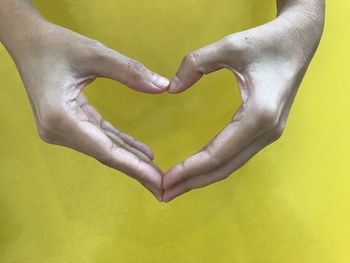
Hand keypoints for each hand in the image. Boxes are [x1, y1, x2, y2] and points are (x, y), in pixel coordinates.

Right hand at [7, 20, 168, 199]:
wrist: (27, 41)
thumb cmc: (55, 44)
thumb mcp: (94, 53)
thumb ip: (129, 71)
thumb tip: (162, 86)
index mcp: (60, 117)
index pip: (105, 150)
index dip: (133, 166)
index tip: (157, 181)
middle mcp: (58, 130)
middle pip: (106, 154)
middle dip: (136, 170)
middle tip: (162, 187)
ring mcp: (62, 129)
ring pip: (105, 148)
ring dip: (131, 159)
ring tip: (157, 174)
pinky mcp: (69, 123)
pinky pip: (101, 137)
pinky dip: (122, 144)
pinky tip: (142, 153)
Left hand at [162, 8, 323, 200]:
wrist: (299, 41)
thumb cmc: (267, 43)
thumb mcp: (229, 45)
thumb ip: (195, 63)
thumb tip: (171, 88)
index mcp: (258, 115)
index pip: (218, 153)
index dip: (190, 169)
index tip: (166, 179)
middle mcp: (266, 131)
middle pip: (224, 167)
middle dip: (193, 182)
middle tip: (164, 193)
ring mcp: (268, 133)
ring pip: (231, 165)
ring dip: (203, 178)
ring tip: (176, 186)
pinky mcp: (265, 131)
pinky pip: (236, 155)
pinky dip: (214, 166)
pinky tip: (197, 169)